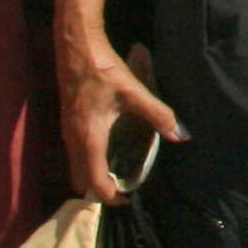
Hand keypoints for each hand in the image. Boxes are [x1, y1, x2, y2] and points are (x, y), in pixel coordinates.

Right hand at [59, 34, 182, 204]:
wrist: (75, 47)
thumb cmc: (102, 69)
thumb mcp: (133, 92)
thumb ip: (158, 114)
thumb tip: (180, 133)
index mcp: (89, 138)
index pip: (95, 182)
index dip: (111, 197)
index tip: (130, 199)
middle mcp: (73, 141)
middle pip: (81, 181)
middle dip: (100, 192)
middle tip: (125, 190)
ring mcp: (67, 134)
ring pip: (76, 169)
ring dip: (93, 178)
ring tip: (119, 177)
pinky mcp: (67, 125)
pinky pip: (75, 157)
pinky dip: (88, 165)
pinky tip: (107, 155)